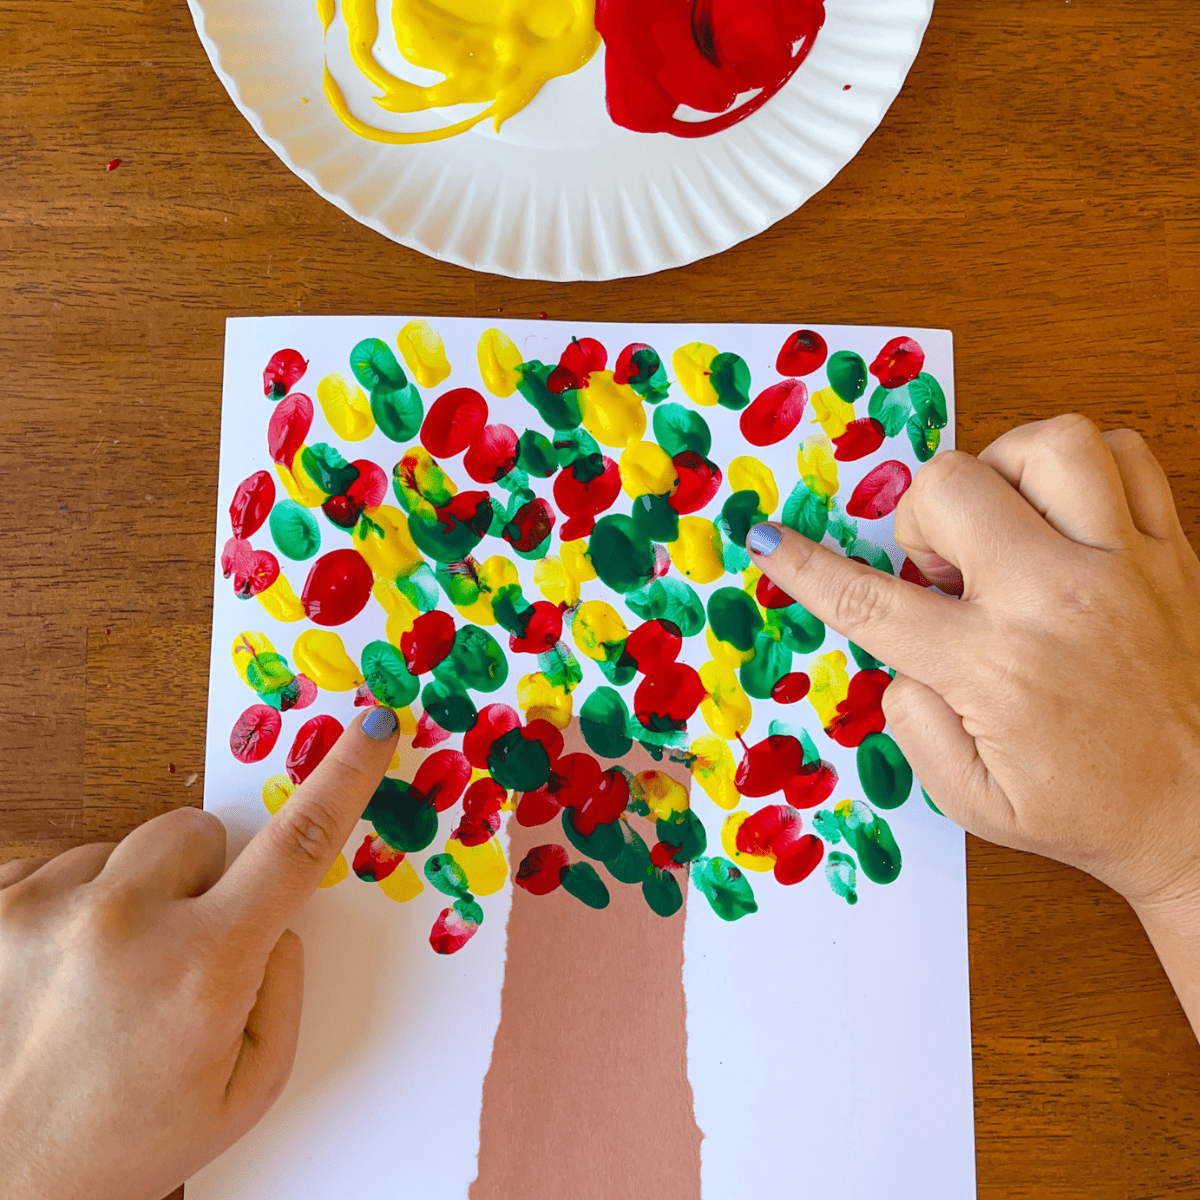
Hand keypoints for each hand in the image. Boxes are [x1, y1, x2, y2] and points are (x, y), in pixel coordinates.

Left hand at [0, 707, 398, 1199]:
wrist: (2, 1187)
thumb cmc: (121, 1146)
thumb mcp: (246, 1089)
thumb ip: (284, 988)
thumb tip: (274, 919)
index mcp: (204, 968)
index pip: (298, 844)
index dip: (344, 777)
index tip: (369, 729)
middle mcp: (122, 923)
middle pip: (197, 832)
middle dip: (203, 876)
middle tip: (180, 948)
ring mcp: (44, 911)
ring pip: (124, 849)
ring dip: (129, 896)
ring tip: (105, 975)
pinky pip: (59, 865)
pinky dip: (71, 906)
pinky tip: (61, 969)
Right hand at [749, 416, 1199, 1022]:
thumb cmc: (1089, 812)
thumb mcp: (972, 801)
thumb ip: (912, 725)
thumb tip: (902, 659)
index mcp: (995, 668)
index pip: (870, 600)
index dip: (805, 567)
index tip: (769, 540)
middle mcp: (1055, 600)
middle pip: (950, 487)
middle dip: (921, 518)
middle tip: (942, 568)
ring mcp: (1121, 565)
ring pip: (1049, 444)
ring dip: (1004, 469)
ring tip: (1004, 520)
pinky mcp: (1172, 552)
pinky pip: (1127, 455)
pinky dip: (1086, 465)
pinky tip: (1066, 512)